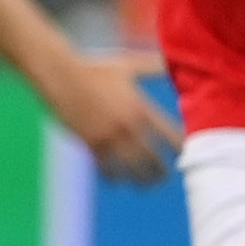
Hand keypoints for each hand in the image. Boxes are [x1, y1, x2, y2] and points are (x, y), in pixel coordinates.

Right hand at [48, 49, 179, 183]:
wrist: (60, 75)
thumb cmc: (94, 69)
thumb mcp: (127, 66)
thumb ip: (152, 67)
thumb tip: (173, 60)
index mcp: (140, 107)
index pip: (168, 135)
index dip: (179, 147)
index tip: (183, 154)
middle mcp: (127, 126)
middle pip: (152, 158)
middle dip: (160, 170)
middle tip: (164, 176)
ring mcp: (108, 137)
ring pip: (130, 168)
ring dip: (140, 179)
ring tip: (146, 185)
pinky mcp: (90, 144)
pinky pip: (106, 168)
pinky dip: (113, 176)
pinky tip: (117, 180)